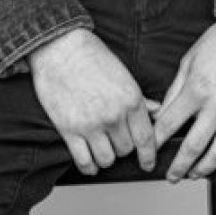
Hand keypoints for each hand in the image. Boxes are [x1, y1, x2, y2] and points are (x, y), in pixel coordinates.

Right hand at [29, 28, 157, 175]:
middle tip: (116, 142)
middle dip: (123, 148)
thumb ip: (140, 98)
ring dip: (106, 157)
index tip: (148, 164)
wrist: (59, 47)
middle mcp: (114, 115)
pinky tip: (90, 162)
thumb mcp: (123, 74)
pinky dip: (89, 167)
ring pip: (107, 159)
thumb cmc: (90, 56)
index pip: (146, 139)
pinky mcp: (69, 130)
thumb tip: (157, 111)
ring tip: (102, 149)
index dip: (149, 156)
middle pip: (126, 150)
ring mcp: (91, 124)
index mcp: (131, 100)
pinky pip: (84, 161)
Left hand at [152, 0, 215, 181]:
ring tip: (195, 173)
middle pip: (193, 148)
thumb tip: (162, 114)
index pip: (169, 126)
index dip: (156, 142)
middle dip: (178, 167)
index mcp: (197, 90)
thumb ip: (175, 90)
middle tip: (171, 176)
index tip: (150, 151)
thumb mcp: (189, 60)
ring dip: (204, 168)